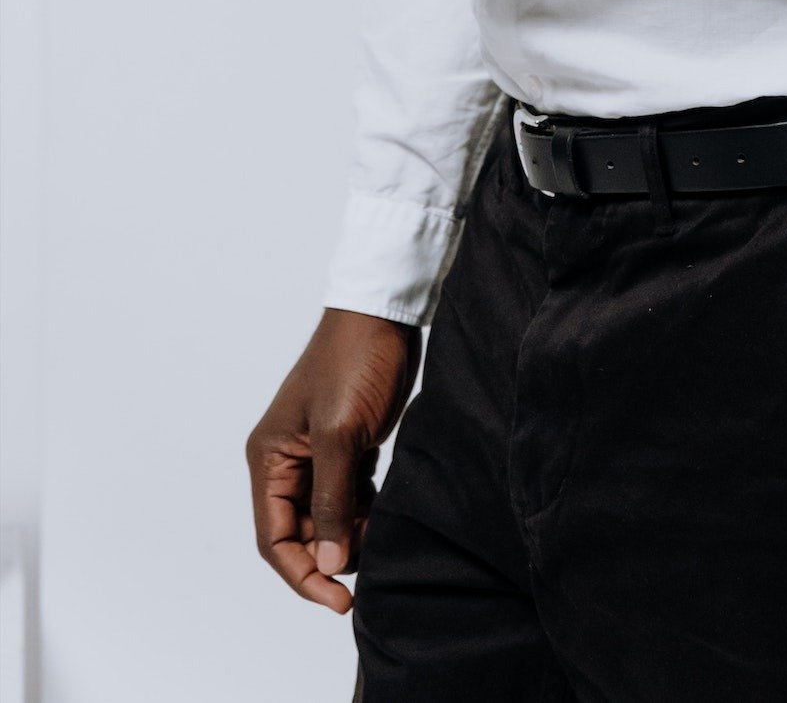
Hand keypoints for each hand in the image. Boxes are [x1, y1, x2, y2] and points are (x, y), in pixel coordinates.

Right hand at [246, 308, 420, 614]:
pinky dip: (366, 512)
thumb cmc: (354, 363)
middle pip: (302, 534)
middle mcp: (287, 462)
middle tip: (371, 563)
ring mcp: (319, 455)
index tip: (340, 600)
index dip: (303, 575)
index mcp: (270, 459)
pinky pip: (351, 498)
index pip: (274, 539)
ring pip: (329, 519)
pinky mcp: (348, 447)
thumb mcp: (341, 435)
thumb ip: (334, 501)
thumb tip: (332, 562)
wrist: (385, 317)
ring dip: (353, 535)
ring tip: (382, 533)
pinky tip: (386, 511)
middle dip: (332, 556)